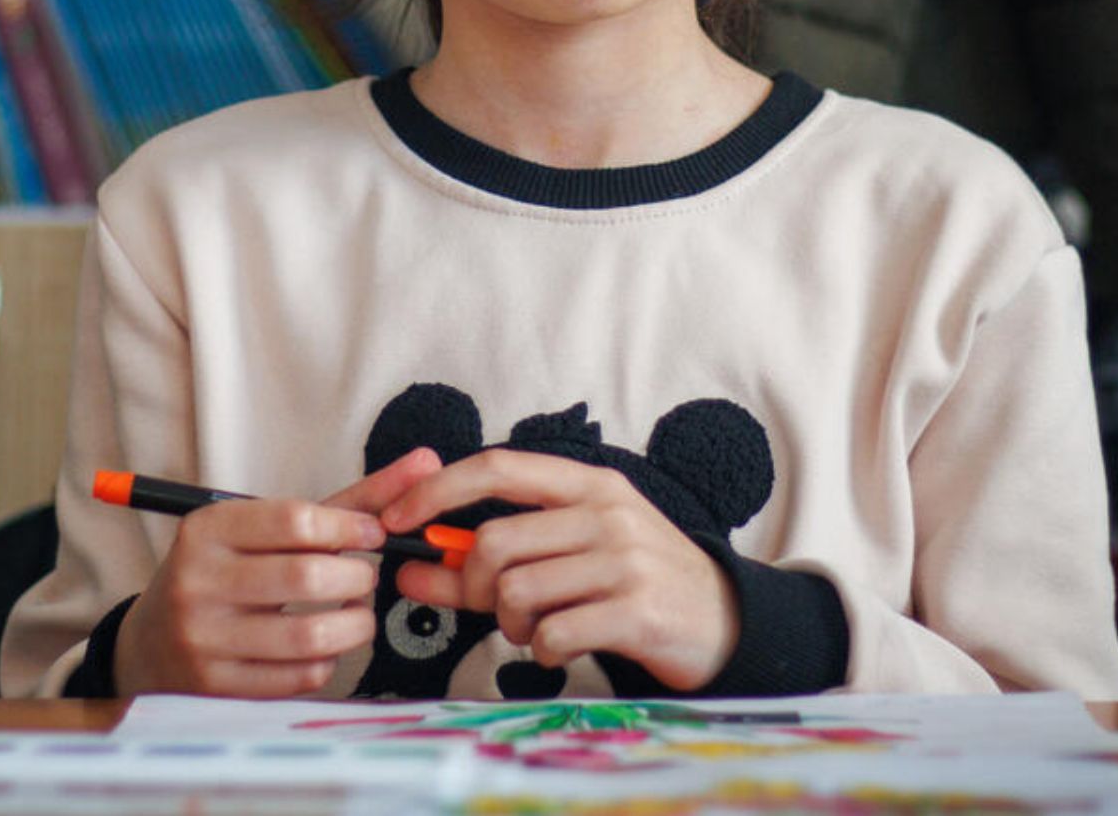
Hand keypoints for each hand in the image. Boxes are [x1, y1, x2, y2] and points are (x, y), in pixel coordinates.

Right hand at [114, 447, 442, 696]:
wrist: (151, 642)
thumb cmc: (228, 572)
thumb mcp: (267, 529)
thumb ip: (348, 501)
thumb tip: (425, 464)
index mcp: (207, 530)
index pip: (294, 519)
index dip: (349, 527)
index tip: (374, 535)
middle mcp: (199, 581)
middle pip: (308, 577)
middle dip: (358, 579)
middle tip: (366, 579)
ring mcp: (205, 639)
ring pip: (310, 636)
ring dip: (355, 626)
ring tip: (357, 614)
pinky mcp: (217, 686)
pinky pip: (299, 676)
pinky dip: (328, 660)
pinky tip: (322, 645)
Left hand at [380, 450, 739, 690]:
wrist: (722, 621)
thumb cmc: (631, 582)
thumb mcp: (570, 555)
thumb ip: (490, 561)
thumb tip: (412, 569)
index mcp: (587, 485)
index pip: (497, 467)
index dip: (437, 491)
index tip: (395, 520)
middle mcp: (606, 512)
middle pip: (495, 542)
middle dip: (471, 586)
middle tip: (487, 608)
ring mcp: (625, 560)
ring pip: (517, 591)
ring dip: (508, 625)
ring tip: (532, 630)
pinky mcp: (637, 611)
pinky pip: (551, 634)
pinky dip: (539, 650)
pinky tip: (557, 648)